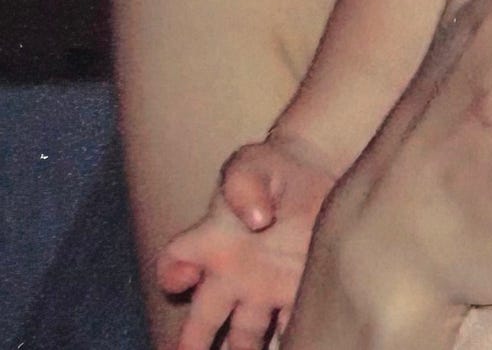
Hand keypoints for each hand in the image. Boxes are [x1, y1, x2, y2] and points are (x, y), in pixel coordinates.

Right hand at [158, 135, 333, 349]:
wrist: (313, 168)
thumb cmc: (271, 167)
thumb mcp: (251, 165)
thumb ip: (244, 185)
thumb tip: (256, 219)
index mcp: (210, 242)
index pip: (174, 264)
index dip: (171, 274)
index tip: (183, 280)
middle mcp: (231, 272)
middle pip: (203, 320)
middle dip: (194, 344)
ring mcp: (263, 285)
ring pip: (244, 334)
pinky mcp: (295, 288)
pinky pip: (287, 323)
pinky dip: (290, 338)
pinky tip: (299, 342)